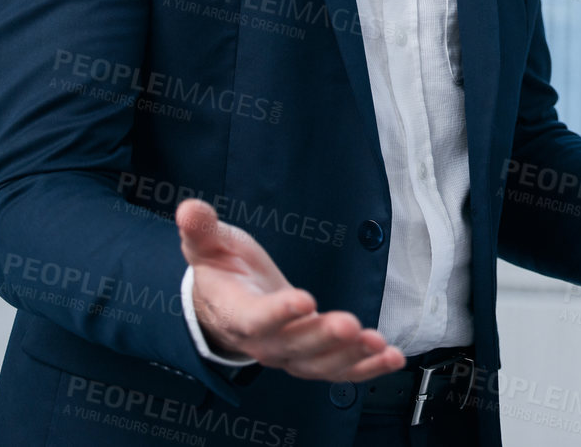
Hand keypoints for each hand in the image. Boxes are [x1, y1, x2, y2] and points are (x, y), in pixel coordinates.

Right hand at [176, 198, 404, 381]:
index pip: (255, 318)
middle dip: (323, 337)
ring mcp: (288, 355)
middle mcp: (263, 343)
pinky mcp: (311, 359)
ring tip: (377, 344)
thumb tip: (189, 209)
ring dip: (350, 357)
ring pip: (318, 364)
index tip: (304, 299)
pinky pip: (337, 371)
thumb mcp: (209, 247)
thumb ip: (202, 231)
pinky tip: (391, 358)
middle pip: (293, 346)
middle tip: (350, 324)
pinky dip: (365, 369)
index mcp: (236, 313)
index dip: (278, 312)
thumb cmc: (222, 272)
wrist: (223, 308)